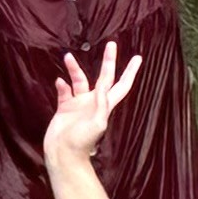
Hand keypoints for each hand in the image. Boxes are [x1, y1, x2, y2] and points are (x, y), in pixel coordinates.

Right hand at [45, 43, 144, 167]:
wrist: (63, 154)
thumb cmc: (82, 143)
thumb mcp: (97, 124)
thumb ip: (101, 105)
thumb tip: (103, 87)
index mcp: (105, 105)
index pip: (121, 84)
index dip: (130, 72)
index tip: (138, 57)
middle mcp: (94, 101)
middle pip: (103, 77)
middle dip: (108, 61)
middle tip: (111, 44)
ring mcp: (79, 104)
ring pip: (79, 80)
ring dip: (74, 69)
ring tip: (68, 57)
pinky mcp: (64, 108)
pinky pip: (64, 92)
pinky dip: (62, 85)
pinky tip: (59, 81)